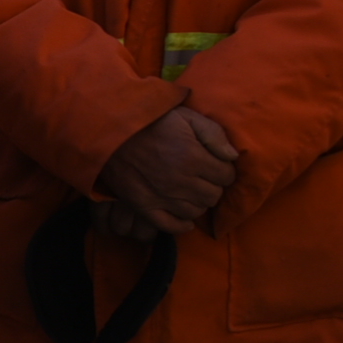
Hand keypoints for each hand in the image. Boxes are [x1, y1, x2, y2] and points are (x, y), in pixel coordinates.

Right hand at [96, 106, 238, 235]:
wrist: (110, 131)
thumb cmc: (150, 121)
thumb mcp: (185, 116)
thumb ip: (213, 133)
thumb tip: (233, 156)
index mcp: (193, 158)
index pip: (227, 176)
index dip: (223, 169)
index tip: (214, 164)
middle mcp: (180, 182)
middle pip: (214, 195)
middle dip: (212, 186)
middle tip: (201, 177)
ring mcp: (162, 197)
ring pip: (196, 211)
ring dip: (197, 202)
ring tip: (189, 191)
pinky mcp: (144, 206)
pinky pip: (171, 225)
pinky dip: (181, 224)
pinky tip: (184, 217)